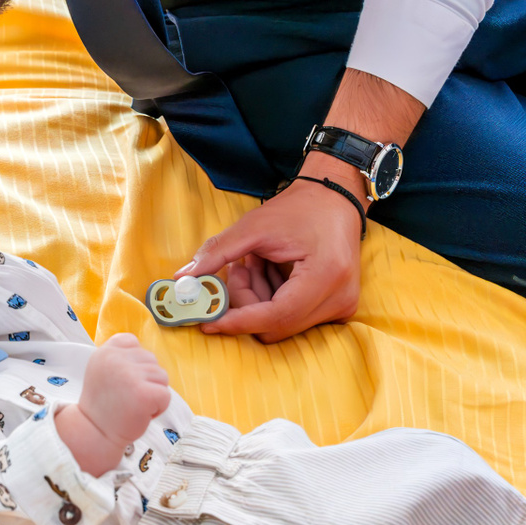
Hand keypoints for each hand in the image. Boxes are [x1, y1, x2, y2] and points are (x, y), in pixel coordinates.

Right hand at [58, 334, 170, 474]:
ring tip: (133, 405)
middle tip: (126, 397)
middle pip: (151, 360)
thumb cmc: (105, 405)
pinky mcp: (144, 393)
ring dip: (153, 394)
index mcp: (105, 352)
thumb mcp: (103, 370)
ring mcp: (130, 375)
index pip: (133, 342)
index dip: (135, 364)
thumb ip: (121, 357)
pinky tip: (140, 413)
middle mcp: (116, 359)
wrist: (96, 433)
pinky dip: (158, 408)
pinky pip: (165, 394)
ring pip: (162, 377)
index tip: (120, 382)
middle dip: (146, 380)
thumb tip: (148, 357)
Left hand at [179, 158, 363, 341]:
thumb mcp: (254, 226)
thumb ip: (218, 252)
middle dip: (246, 303)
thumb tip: (184, 278)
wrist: (335, 199)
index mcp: (325, 276)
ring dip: (258, 299)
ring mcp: (341, 307)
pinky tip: (270, 270)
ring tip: (255, 262)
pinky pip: (294, 318)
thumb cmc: (299, 208)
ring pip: (281, 324)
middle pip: (276, 325)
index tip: (207, 322)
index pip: (276, 316)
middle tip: (238, 268)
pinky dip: (272, 299)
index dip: (238, 321)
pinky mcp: (338, 308)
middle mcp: (339, 299)